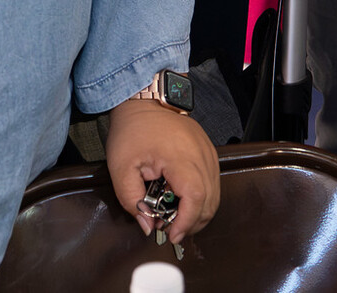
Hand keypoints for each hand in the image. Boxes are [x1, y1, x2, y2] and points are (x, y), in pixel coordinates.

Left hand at [105, 97, 218, 245]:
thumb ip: (132, 200)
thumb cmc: (133, 129)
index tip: (173, 234)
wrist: (144, 101)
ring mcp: (208, 152)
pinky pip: (213, 182)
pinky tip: (183, 199)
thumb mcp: (121, 167)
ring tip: (175, 215)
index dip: (187, 221)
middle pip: (210, 200)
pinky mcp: (208, 151)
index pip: (195, 197)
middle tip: (171, 229)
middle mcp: (200, 154)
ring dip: (199, 211)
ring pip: (215, 194)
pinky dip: (202, 197)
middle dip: (192, 222)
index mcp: (179, 156)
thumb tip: (148, 225)